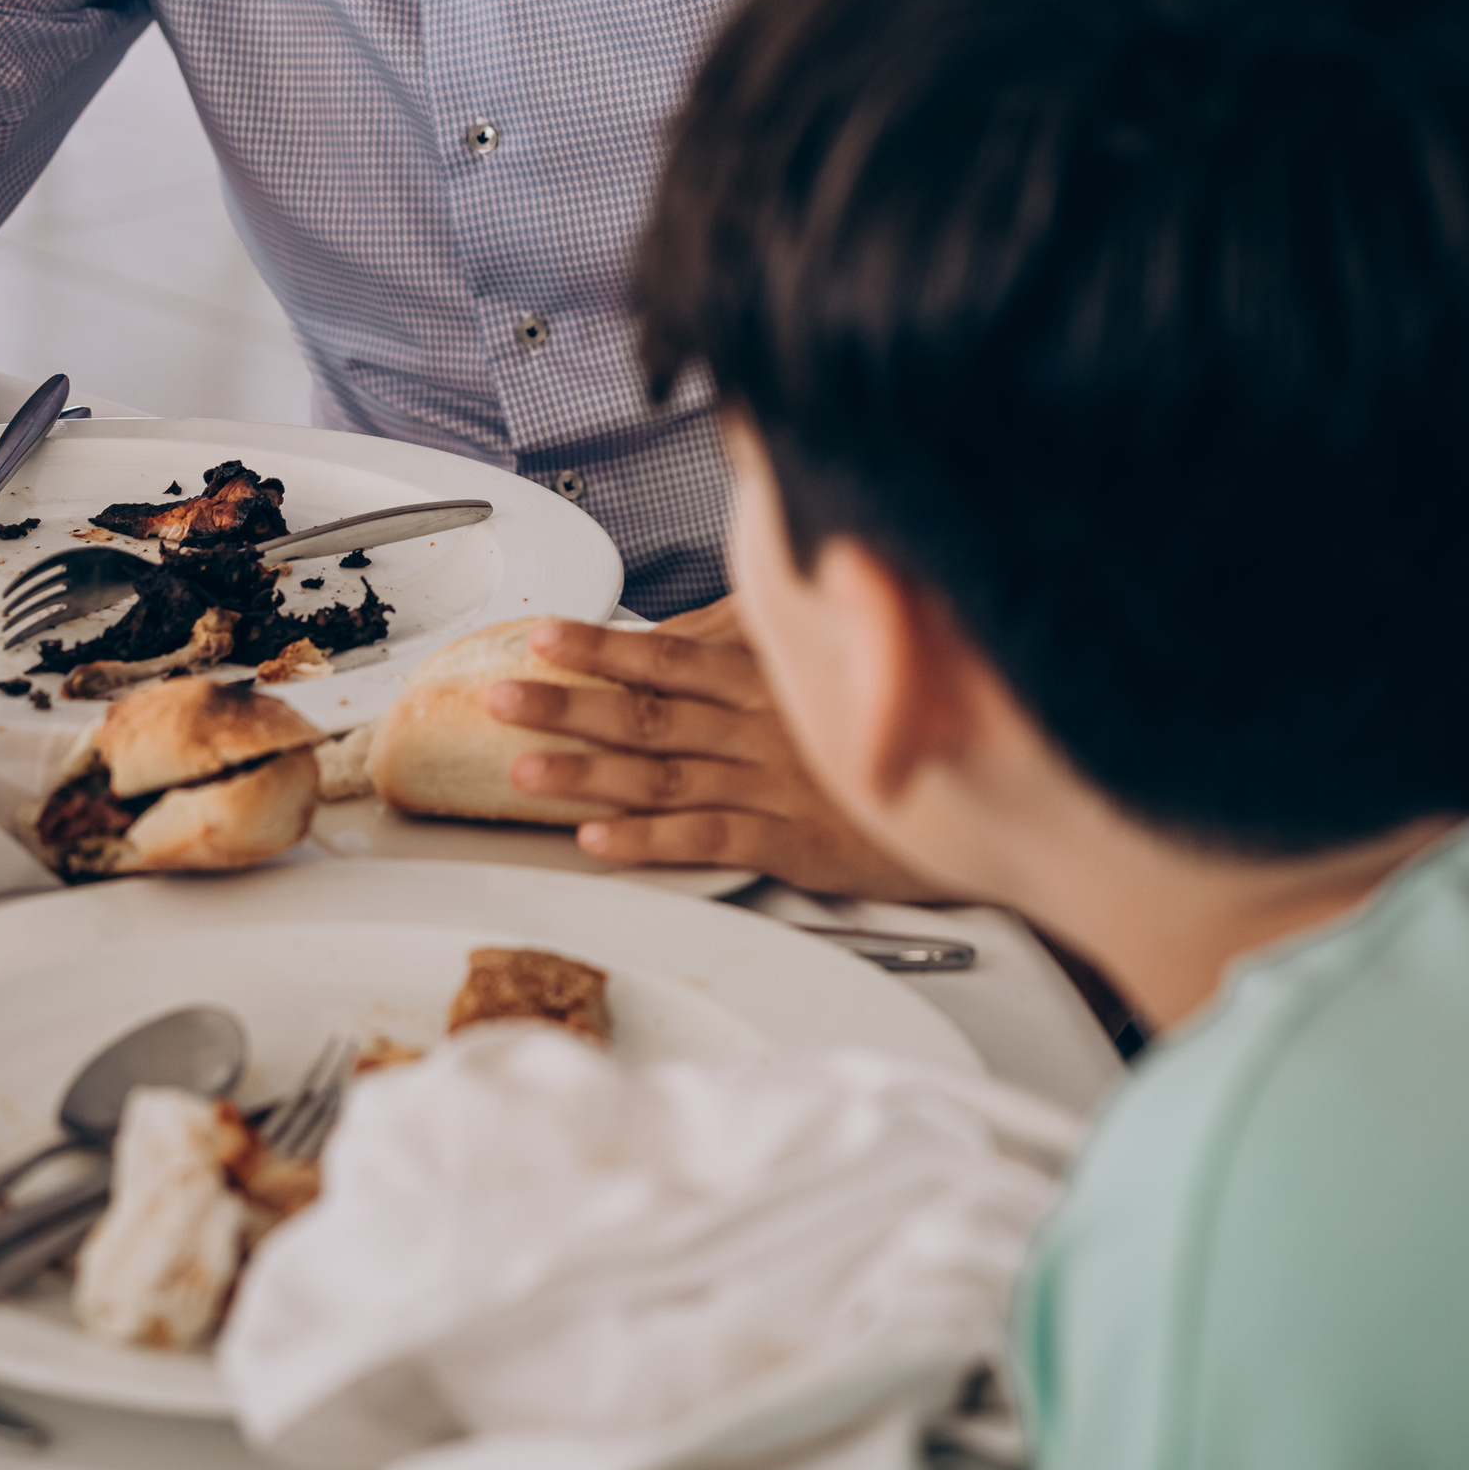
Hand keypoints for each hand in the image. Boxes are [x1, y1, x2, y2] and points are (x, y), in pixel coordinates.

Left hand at [487, 597, 945, 900]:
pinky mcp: (789, 841)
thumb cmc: (888, 723)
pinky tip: (599, 839)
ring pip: (662, 775)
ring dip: (588, 773)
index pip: (666, 655)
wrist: (969, 794)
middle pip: (647, 712)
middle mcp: (760, 724)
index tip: (541, 635)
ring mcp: (771, 783)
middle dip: (566, 704)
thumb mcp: (827, 662)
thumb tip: (690, 628)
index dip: (599, 646)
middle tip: (499, 699)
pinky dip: (649, 840)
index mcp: (765, 674)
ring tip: (525, 771)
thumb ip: (759, 643)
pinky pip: (707, 839)